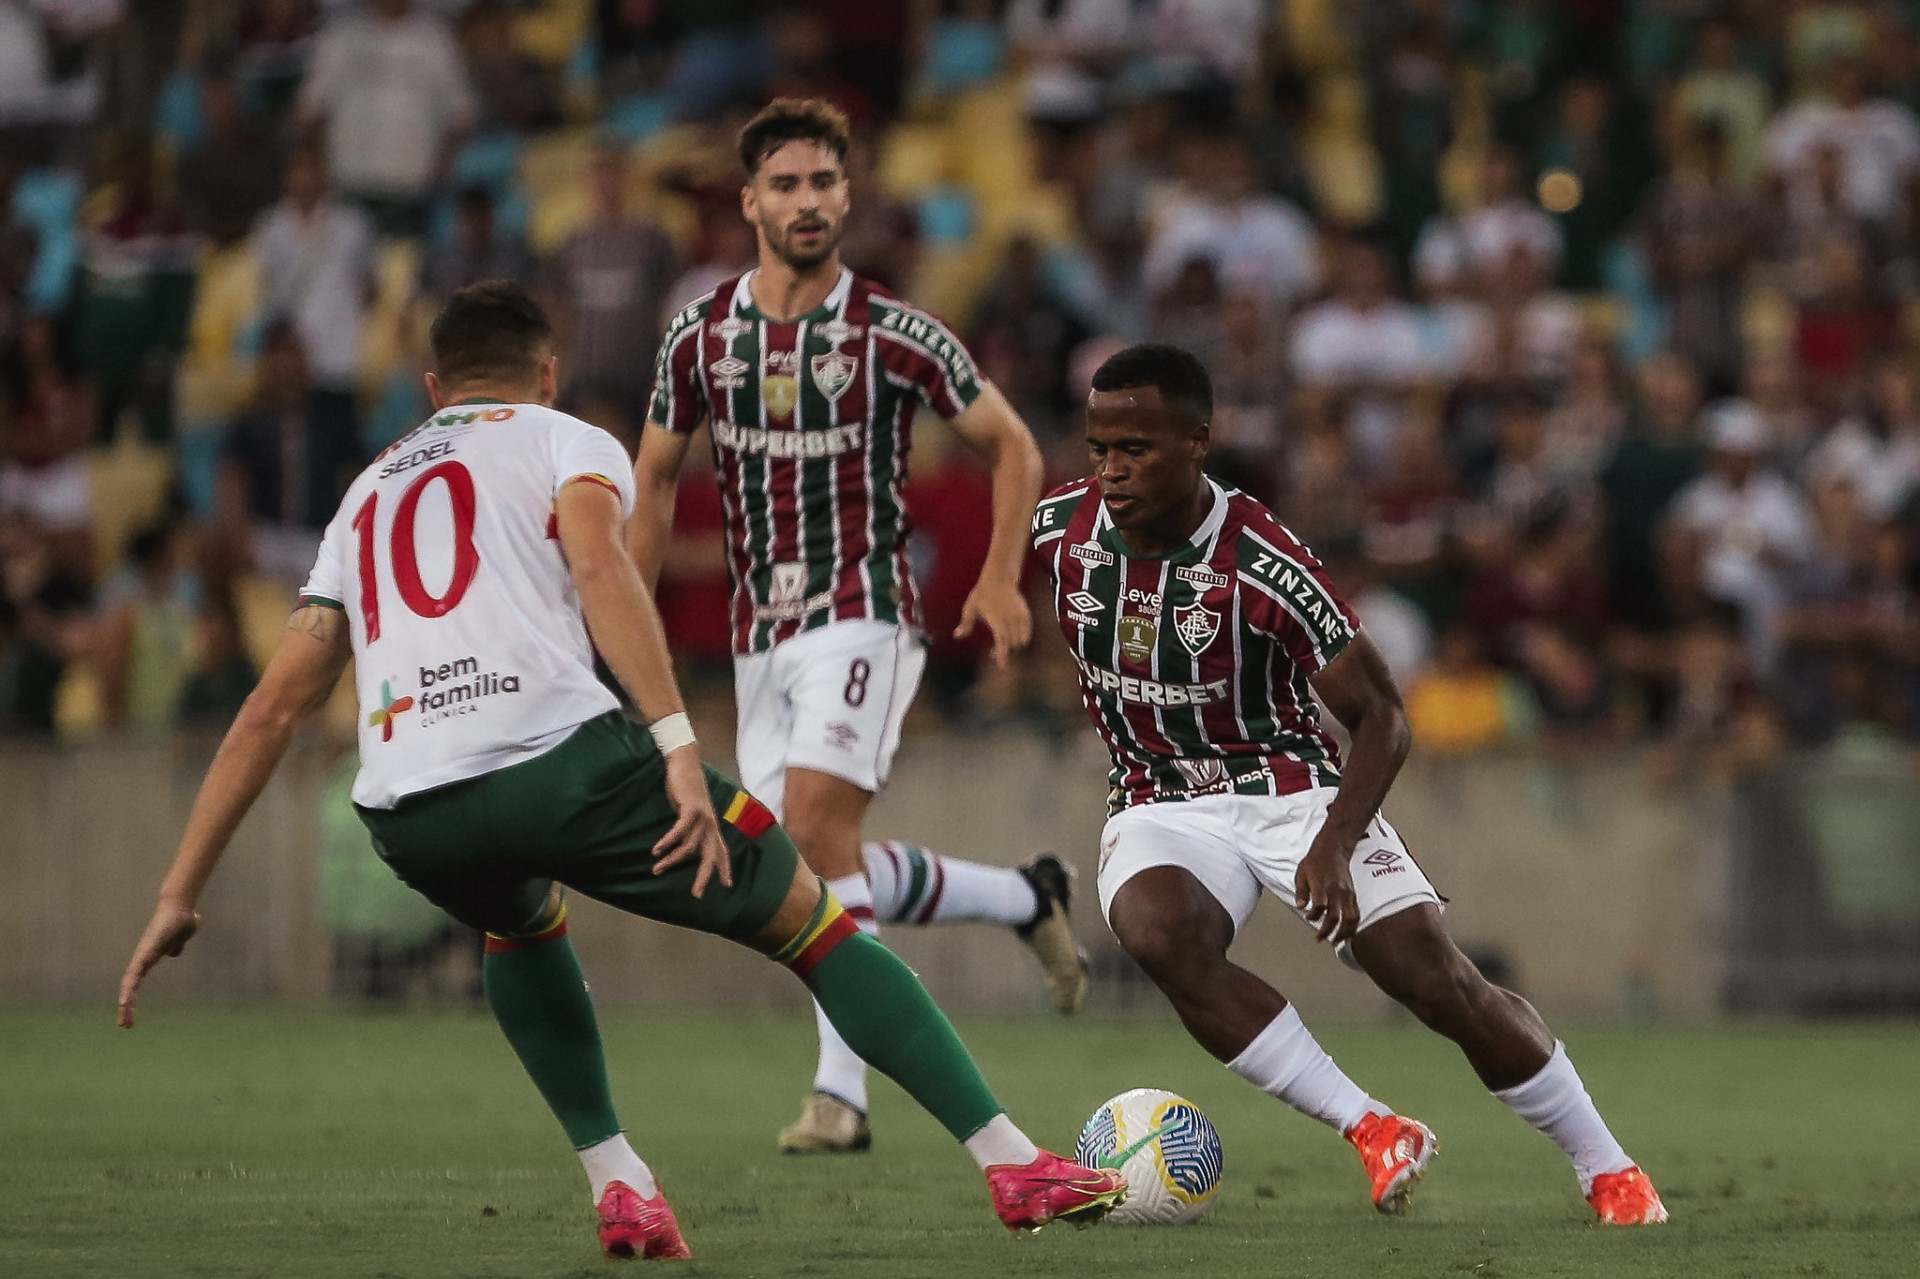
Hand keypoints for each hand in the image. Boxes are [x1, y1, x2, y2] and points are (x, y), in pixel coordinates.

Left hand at [118, 901, 200, 1027]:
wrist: (180, 907)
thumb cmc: (182, 919)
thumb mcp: (180, 939)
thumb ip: (175, 946)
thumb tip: (174, 953)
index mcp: (150, 958)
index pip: (136, 981)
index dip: (132, 997)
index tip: (131, 1014)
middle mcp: (142, 959)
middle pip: (130, 986)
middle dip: (128, 1006)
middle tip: (125, 1025)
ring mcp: (142, 956)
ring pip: (129, 984)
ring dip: (126, 1004)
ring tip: (125, 1021)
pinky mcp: (145, 954)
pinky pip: (133, 975)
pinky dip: (128, 990)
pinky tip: (125, 1002)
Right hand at [654, 748, 731, 897]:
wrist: (684, 763)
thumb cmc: (685, 788)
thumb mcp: (690, 812)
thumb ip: (691, 828)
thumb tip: (684, 845)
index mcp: (712, 826)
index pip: (722, 851)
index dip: (725, 868)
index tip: (726, 885)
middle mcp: (710, 823)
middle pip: (711, 856)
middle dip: (704, 876)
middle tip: (696, 894)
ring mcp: (703, 816)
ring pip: (689, 846)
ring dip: (672, 859)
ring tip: (656, 868)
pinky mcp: (691, 808)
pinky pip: (680, 831)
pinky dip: (668, 841)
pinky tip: (657, 850)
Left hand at [955, 576, 1030, 666]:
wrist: (999, 579)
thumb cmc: (982, 594)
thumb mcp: (970, 608)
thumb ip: (965, 624)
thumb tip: (957, 636)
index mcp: (997, 620)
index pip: (1002, 642)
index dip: (1003, 655)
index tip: (1002, 666)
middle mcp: (1011, 620)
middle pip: (1013, 644)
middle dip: (1006, 652)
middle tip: (993, 653)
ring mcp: (1020, 617)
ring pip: (1022, 640)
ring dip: (1014, 646)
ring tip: (1003, 644)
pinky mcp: (1026, 615)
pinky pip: (1027, 632)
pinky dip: (1022, 639)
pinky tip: (1012, 636)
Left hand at [1294, 835, 1360, 945]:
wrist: (1333, 849)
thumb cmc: (1315, 861)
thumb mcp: (1301, 874)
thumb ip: (1301, 891)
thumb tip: (1299, 906)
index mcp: (1322, 886)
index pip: (1319, 907)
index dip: (1313, 916)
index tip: (1307, 917)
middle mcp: (1336, 891)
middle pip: (1335, 917)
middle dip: (1327, 931)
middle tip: (1319, 939)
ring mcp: (1346, 893)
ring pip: (1350, 918)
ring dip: (1344, 933)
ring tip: (1337, 943)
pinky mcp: (1352, 894)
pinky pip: (1356, 913)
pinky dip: (1353, 926)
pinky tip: (1349, 934)